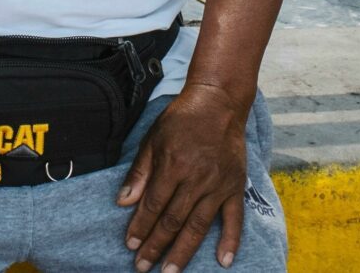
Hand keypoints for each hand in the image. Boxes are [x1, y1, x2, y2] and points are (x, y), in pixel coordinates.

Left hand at [117, 86, 249, 271]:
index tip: (130, 246)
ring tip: (170, 272)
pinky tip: (223, 261)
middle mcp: (197, 178)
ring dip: (183, 252)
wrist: (219, 103)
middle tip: (142, 267)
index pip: (153, 205)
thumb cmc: (182, 119)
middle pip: (173, 221)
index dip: (140, 227)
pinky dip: (230, 241)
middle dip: (155, 246)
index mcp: (173, 165)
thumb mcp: (153, 138)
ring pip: (198, 226)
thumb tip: (123, 202)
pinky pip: (234, 219)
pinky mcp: (236, 187)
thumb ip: (139, 172)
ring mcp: (218, 185)